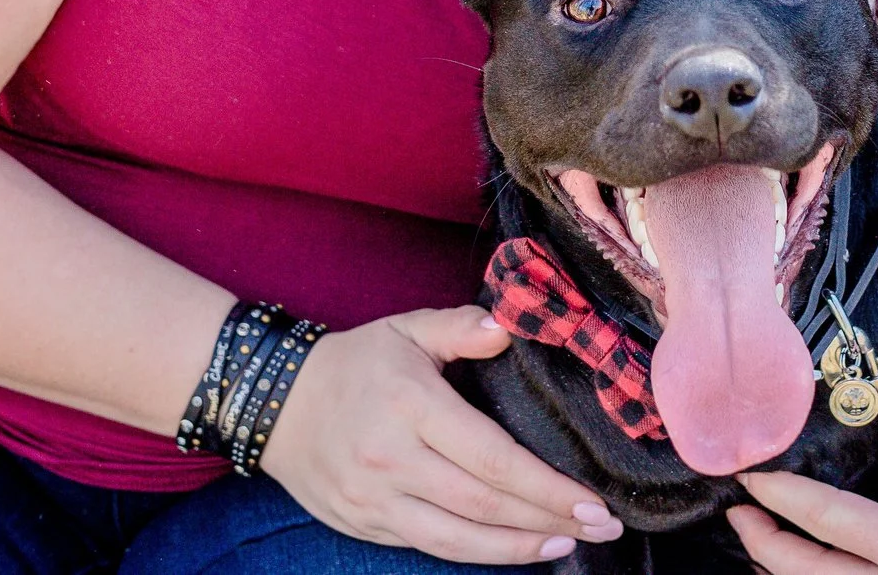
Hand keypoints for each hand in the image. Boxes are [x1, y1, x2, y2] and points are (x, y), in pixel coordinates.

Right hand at [263, 305, 623, 562]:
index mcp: (411, 405)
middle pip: (483, 504)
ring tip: (567, 544)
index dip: (545, 485)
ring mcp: (375, 500)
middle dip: (548, 519)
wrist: (274, 403)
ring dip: (518, 548)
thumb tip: (509, 329)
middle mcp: (392, 459)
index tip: (591, 499)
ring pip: (457, 539)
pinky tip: (512, 548)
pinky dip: (475, 554)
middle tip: (603, 527)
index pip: (491, 456)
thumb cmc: (355, 362)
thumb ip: (461, 326)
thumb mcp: (406, 328)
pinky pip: (428, 546)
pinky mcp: (364, 524)